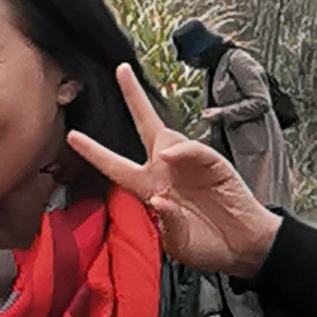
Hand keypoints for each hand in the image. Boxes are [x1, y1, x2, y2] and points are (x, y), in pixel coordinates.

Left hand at [68, 65, 280, 272]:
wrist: (244, 246)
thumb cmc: (208, 243)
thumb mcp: (178, 242)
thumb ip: (166, 222)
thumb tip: (158, 200)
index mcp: (150, 188)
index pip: (116, 166)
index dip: (94, 152)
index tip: (72, 137)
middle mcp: (166, 169)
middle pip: (145, 126)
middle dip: (133, 97)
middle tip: (121, 70)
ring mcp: (189, 164)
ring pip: (169, 136)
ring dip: (164, 140)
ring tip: (166, 156)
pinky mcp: (213, 164)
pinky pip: (195, 150)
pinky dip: (184, 151)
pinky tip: (175, 158)